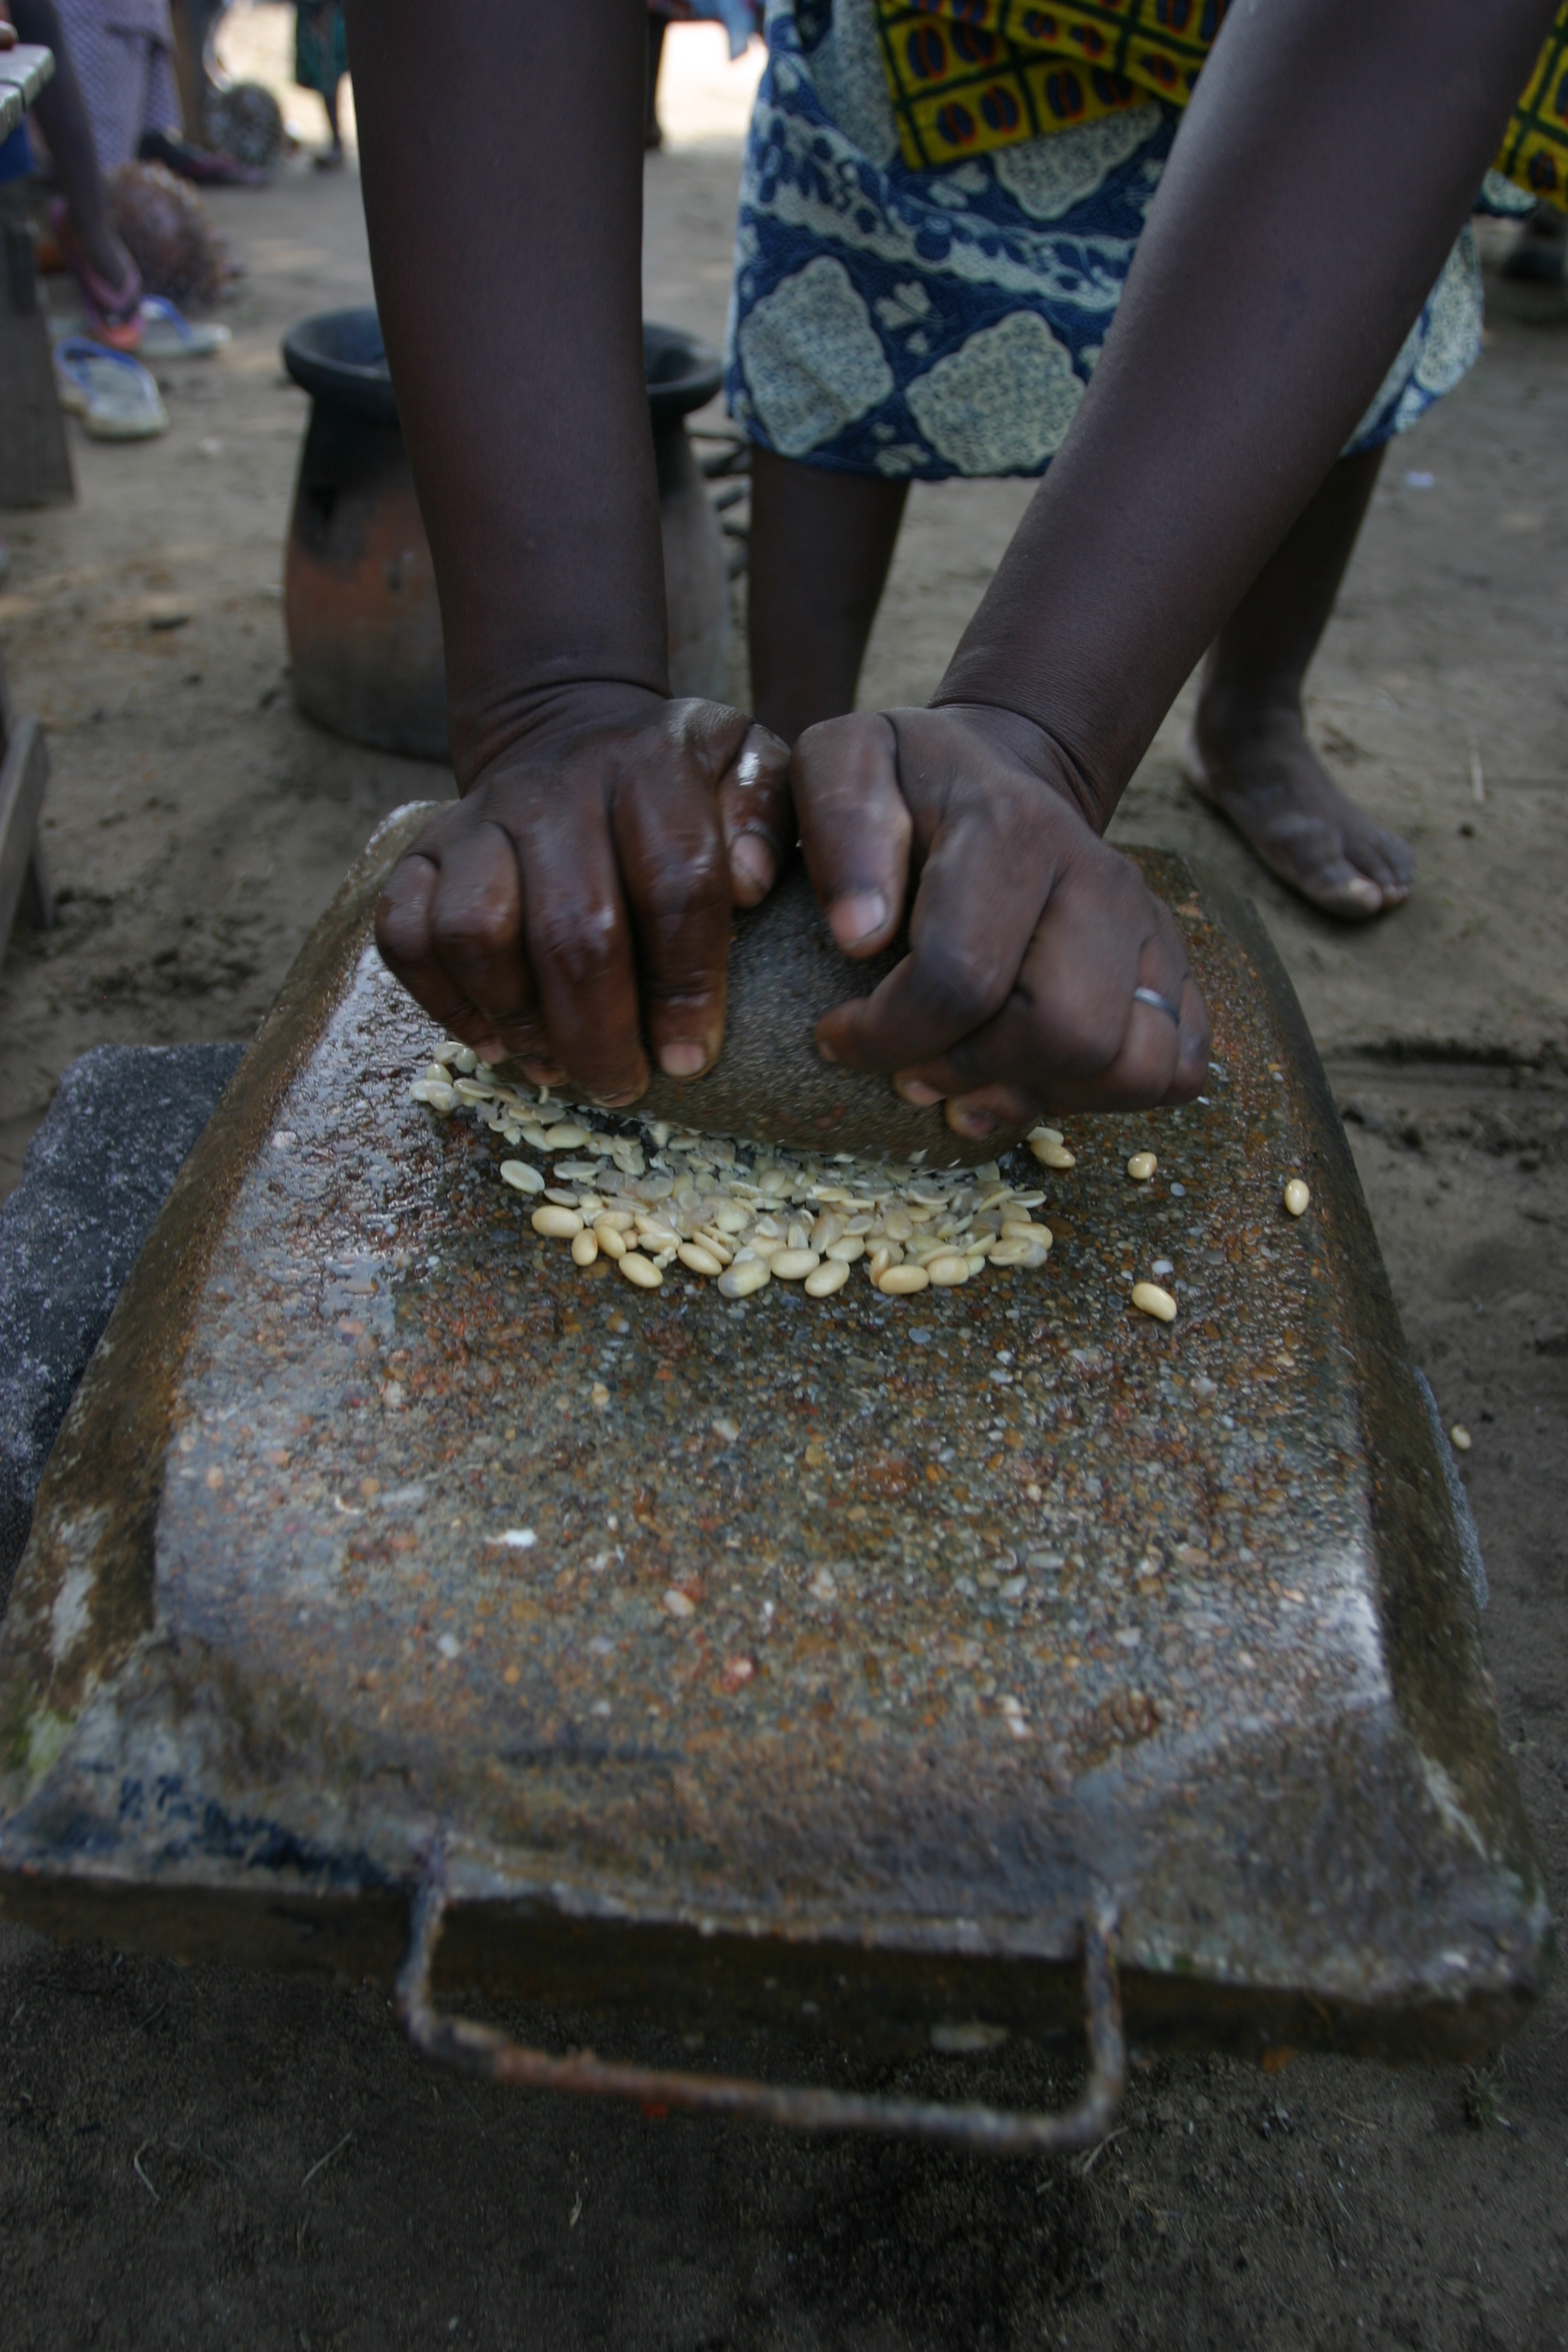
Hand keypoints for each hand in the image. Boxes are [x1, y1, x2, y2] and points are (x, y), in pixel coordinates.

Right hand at [375, 685, 790, 1105]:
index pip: (675, 883)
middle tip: (622, 1087)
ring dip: (519, 1021)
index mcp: (648, 766)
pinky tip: (493, 1040)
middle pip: (572, 930)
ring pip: (476, 933)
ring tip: (556, 1069)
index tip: (690, 1059)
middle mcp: (553, 787)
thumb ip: (768, 814)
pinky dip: (442, 1001)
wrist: (571, 733)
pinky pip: (405, 935)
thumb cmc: (680, 784)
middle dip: (601, 1033)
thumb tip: (752, 885)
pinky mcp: (419, 852)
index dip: (685, 985)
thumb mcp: (745, 767)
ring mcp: (477, 819)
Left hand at [791, 702, 1209, 1132]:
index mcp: (1012, 830)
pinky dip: (1105, 1097)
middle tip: (907, 1068)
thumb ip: (837, 821)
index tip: (837, 1037)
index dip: (889, 1036)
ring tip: (968, 1082)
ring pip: (1132, 1066)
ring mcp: (1146, 926)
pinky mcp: (1172, 965)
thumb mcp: (842, 760)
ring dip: (1042, 1095)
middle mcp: (1098, 879)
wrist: (998, 771)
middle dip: (972, 1073)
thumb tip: (860, 935)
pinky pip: (1176, 1070)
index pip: (962, 979)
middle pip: (1068, 1034)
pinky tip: (1032, 1076)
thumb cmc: (907, 781)